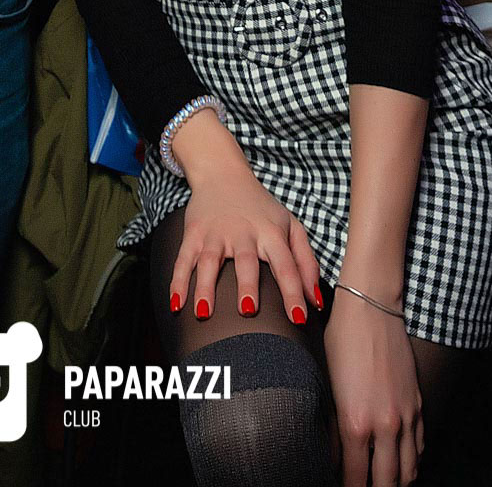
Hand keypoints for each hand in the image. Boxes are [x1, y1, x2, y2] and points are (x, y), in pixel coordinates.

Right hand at [169, 150, 321, 325]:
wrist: (223, 173)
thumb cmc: (261, 208)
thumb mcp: (290, 226)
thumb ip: (306, 262)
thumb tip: (315, 300)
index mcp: (271, 233)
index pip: (286, 264)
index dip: (293, 291)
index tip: (298, 318)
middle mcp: (243, 233)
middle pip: (246, 261)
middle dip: (247, 285)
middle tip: (249, 310)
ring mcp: (216, 233)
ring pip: (210, 261)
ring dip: (206, 287)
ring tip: (204, 312)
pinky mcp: (194, 233)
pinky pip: (183, 259)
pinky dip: (178, 281)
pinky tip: (176, 303)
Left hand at [324, 288, 422, 486]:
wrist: (372, 307)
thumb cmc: (342, 340)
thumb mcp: (328, 383)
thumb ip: (333, 425)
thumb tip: (333, 454)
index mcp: (355, 423)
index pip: (355, 478)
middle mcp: (384, 426)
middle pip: (386, 483)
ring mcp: (405, 416)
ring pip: (408, 471)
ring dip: (396, 482)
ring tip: (383, 483)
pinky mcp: (417, 405)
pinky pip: (419, 448)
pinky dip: (411, 462)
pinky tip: (400, 463)